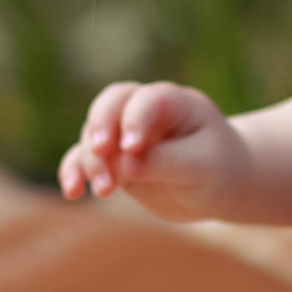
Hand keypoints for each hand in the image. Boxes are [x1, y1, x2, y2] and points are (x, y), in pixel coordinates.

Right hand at [59, 80, 249, 221]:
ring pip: (94, 134)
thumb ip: (167, 162)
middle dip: (101, 126)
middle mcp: (145, 112)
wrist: (219, 185)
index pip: (148, 100)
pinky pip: (85, 159)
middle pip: (112, 103)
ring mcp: (125, 134)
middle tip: (101, 152)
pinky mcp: (114, 159)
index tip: (131, 148)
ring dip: (91, 160)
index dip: (135, 119)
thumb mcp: (203, 167)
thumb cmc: (218, 169)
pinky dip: (75, 172)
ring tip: (104, 191)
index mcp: (174, 102)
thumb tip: (127, 166)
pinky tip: (72, 191)